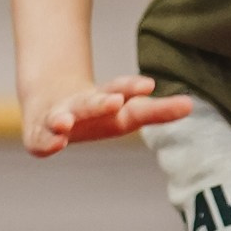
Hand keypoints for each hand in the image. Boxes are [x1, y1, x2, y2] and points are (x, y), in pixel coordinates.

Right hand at [22, 75, 190, 157]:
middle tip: (114, 102)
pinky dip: (46, 142)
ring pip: (63, 116)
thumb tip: (192, 103)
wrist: (48, 102)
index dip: (131, 88)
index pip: (121, 91)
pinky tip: (54, 144)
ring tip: (65, 123)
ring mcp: (59, 119)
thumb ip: (158, 111)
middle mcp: (82, 106)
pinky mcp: (39, 135)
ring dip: (65, 118)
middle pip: (91, 102)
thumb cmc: (98, 112)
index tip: (148, 85)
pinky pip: (40, 141)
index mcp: (106, 101)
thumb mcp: (127, 112)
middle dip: (100, 102)